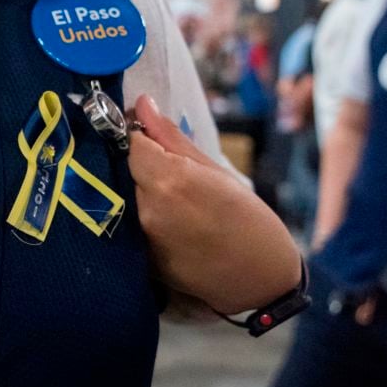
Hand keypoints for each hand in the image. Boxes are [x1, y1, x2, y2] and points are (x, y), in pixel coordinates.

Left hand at [128, 94, 301, 314]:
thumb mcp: (217, 171)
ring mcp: (140, 235)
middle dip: (141, 165)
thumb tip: (142, 105)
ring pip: (127, 197)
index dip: (140, 136)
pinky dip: (144, 217)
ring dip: (141, 191)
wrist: (261, 282)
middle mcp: (146, 207)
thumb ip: (172, 138)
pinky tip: (169, 223)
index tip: (153, 138)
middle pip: (126, 170)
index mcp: (168, 180)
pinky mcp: (140, 257)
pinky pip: (131, 224)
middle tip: (170, 172)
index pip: (132, 143)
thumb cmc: (251, 221)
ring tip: (174, 201)